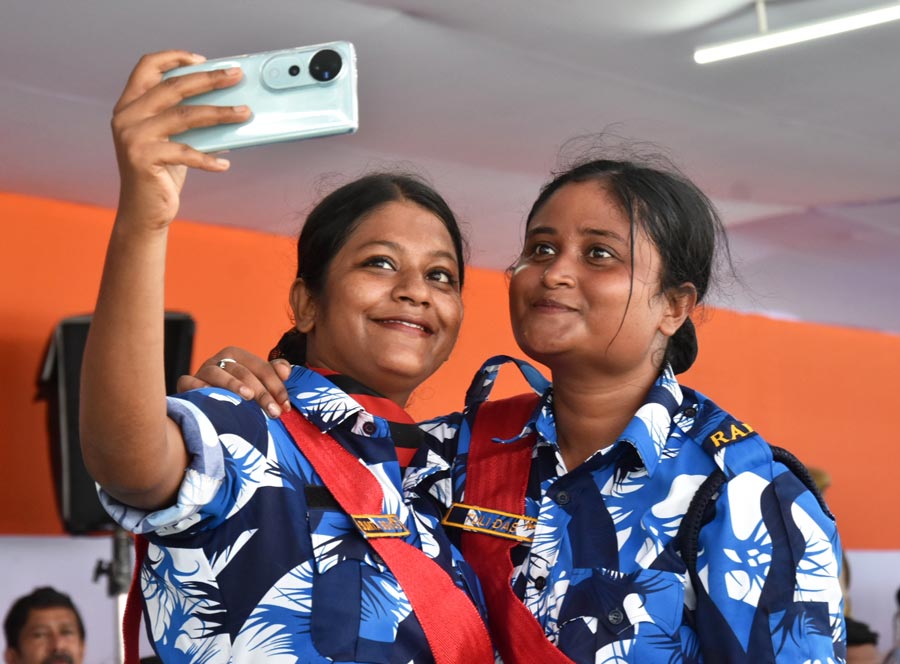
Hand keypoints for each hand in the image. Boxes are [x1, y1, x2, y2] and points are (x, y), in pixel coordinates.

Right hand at [111, 50, 251, 228]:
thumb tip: (227, 106)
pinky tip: (224, 164)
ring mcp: (132, 136)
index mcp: (129, 105)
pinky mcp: (142, 158)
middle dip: (209, 79)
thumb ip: (185, 121)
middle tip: (236, 76)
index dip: (174, 57)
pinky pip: (186, 152)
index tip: (203, 59)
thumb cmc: (160, 174)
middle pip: (173, 87)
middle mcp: (126, 116)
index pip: (147, 67)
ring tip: (244, 112)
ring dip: (220, 113)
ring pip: (185, 116)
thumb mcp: (171, 141)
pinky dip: (208, 159)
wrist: (143, 211)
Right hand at [177, 346, 291, 416]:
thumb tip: (286, 371)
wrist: (203, 406)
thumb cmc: (235, 394)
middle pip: (243, 372)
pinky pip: (188, 382)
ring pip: (217, 373)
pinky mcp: (186, 383)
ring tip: (248, 397)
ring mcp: (202, 370)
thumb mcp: (257, 382)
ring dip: (233, 384)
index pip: (262, 367)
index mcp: (238, 356)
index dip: (276, 386)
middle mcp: (219, 360)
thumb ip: (274, 374)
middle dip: (262, 392)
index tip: (285, 408)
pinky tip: (208, 395)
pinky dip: (197, 387)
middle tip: (274, 412)